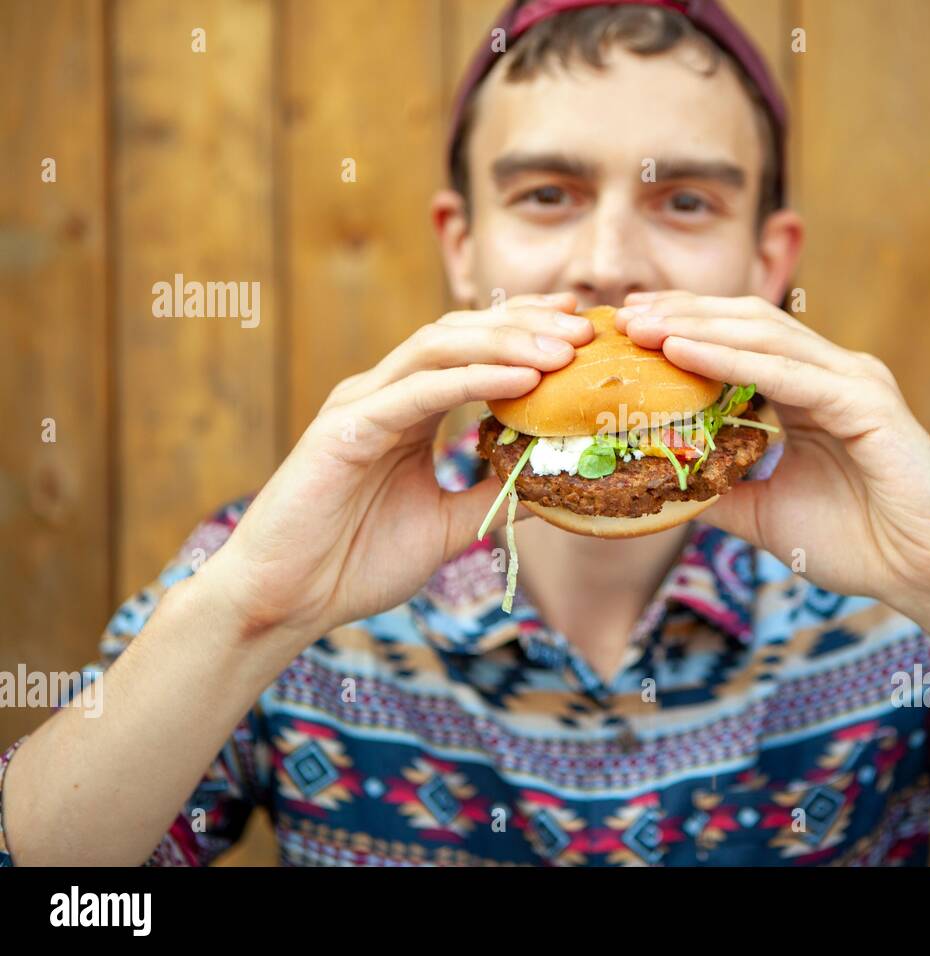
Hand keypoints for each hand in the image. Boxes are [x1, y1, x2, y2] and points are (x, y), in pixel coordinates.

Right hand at [201, 293, 592, 641]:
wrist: (287, 603)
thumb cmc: (355, 562)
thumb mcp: (447, 526)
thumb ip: (492, 496)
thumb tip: (552, 485)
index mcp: (406, 408)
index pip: (471, 348)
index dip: (525, 329)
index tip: (580, 328)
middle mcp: (383, 393)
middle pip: (460, 333)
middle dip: (526, 325)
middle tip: (584, 328)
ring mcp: (360, 405)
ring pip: (439, 347)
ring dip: (506, 342)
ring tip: (563, 350)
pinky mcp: (344, 430)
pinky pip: (416, 393)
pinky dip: (472, 380)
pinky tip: (521, 379)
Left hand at [617, 292, 929, 623]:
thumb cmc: (863, 543)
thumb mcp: (766, 513)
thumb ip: (718, 491)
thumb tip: (657, 484)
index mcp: (812, 391)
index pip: (740, 341)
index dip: (684, 328)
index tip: (629, 330)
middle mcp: (833, 374)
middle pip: (746, 322)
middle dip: (682, 314)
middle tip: (623, 315)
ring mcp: (852, 381)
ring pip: (763, 335)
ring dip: (696, 326)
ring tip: (641, 326)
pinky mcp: (865, 402)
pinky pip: (786, 372)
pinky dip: (730, 359)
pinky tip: (682, 351)